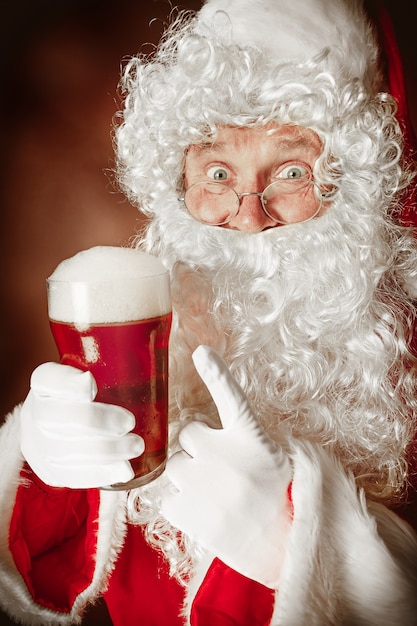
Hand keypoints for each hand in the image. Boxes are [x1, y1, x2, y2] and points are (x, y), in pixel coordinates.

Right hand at [20, 363, 143, 488]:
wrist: (61, 428)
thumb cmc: (92, 394)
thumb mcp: (96, 373)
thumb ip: (114, 365)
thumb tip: (154, 349)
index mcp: (44, 382)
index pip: (47, 378)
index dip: (65, 382)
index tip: (90, 383)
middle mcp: (35, 412)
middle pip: (55, 418)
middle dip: (95, 421)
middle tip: (128, 423)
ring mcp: (38, 445)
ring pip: (65, 451)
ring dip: (106, 451)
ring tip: (136, 446)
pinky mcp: (50, 471)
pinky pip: (72, 476)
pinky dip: (101, 474)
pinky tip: (124, 471)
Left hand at [161, 345, 292, 588]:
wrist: (287, 548)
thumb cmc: (283, 498)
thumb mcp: (277, 458)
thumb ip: (245, 439)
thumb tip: (210, 433)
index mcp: (251, 438)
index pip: (231, 396)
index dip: (216, 373)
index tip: (202, 352)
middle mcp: (224, 455)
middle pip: (187, 435)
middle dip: (198, 448)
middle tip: (220, 469)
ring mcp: (203, 484)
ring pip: (174, 467)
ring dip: (188, 475)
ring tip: (213, 494)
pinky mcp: (189, 513)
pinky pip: (167, 498)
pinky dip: (181, 503)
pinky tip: (204, 511)